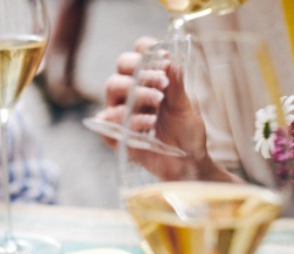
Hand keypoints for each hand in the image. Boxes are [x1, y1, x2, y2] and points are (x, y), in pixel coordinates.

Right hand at [96, 37, 223, 181]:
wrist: (186, 163)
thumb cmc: (186, 133)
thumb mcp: (186, 106)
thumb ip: (177, 84)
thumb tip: (170, 61)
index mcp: (149, 80)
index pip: (138, 53)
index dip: (146, 50)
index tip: (163, 59)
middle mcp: (130, 92)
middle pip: (121, 66)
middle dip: (140, 71)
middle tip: (161, 83)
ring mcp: (120, 113)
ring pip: (112, 88)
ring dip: (136, 93)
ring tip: (157, 103)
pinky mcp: (115, 135)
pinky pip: (107, 122)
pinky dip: (128, 121)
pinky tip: (147, 126)